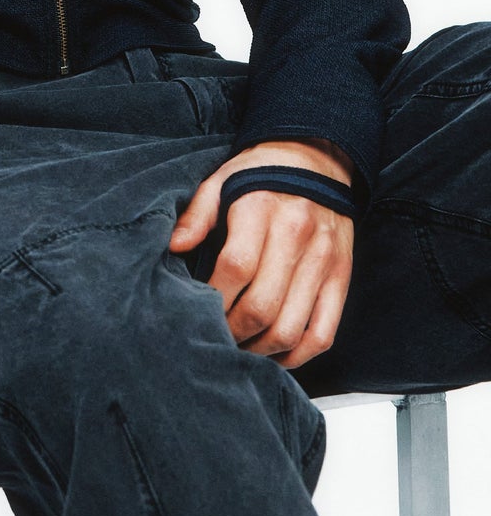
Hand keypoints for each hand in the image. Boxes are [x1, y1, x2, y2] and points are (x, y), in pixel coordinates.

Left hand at [168, 139, 355, 368]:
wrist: (316, 159)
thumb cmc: (259, 172)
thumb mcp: (221, 178)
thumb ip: (196, 214)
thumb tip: (174, 247)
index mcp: (262, 209)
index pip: (235, 267)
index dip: (213, 298)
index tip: (195, 310)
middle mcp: (296, 237)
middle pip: (262, 306)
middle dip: (232, 332)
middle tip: (215, 338)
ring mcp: (323, 261)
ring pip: (291, 328)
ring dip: (260, 350)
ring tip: (239, 349)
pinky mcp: (341, 277)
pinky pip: (323, 333)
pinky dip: (298, 356)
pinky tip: (274, 355)